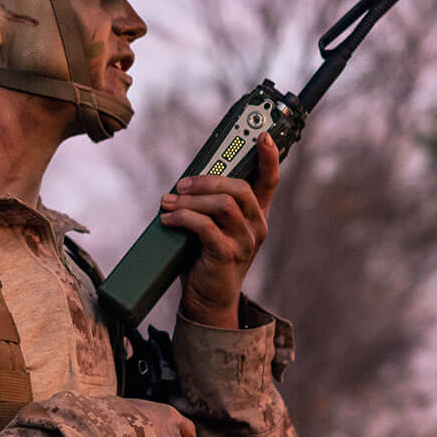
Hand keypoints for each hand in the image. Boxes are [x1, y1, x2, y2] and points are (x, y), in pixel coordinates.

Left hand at [159, 132, 279, 328]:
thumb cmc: (206, 258)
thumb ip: (209, 204)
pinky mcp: (227, 254)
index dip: (269, 157)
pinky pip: (205, 226)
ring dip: (190, 199)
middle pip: (239, 187)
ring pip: (222, 204)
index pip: (269, 181)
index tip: (263, 135)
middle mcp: (256, 226)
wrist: (208, 301)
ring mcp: (245, 241)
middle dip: (207, 180)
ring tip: (168, 203)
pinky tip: (167, 220)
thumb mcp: (213, 227)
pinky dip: (182, 218)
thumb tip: (184, 182)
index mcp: (256, 215)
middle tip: (181, 184)